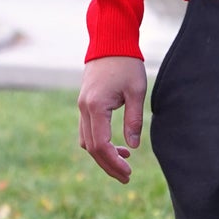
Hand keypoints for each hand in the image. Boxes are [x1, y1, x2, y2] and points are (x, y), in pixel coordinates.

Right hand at [78, 56, 147, 183]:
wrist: (110, 41)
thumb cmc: (126, 64)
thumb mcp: (136, 91)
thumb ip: (134, 120)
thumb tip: (133, 146)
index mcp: (96, 107)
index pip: (101, 145)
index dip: (114, 163)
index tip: (128, 173)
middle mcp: (84, 108)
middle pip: (91, 148)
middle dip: (109, 165)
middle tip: (127, 176)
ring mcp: (81, 106)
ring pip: (86, 141)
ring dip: (103, 155)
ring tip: (125, 162)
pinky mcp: (84, 103)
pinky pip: (87, 130)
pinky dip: (98, 142)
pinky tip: (116, 144)